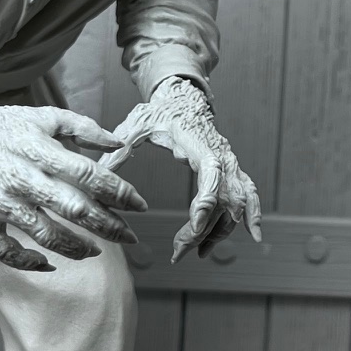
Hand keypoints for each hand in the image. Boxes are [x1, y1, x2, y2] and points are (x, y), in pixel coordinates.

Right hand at [0, 103, 147, 273]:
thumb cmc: (1, 127)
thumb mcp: (42, 118)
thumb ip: (82, 128)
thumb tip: (119, 145)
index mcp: (38, 148)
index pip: (87, 174)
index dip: (118, 191)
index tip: (139, 205)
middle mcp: (20, 176)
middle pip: (72, 208)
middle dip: (107, 226)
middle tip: (130, 237)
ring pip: (44, 233)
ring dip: (75, 247)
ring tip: (94, 250)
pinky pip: (4, 250)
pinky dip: (26, 261)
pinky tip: (48, 262)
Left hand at [104, 77, 261, 263]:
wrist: (184, 97)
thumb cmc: (159, 111)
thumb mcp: (136, 124)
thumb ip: (118, 148)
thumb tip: (97, 172)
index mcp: (200, 145)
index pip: (211, 177)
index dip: (206, 204)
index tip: (194, 229)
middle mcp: (222, 156)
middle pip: (225, 200)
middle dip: (205, 230)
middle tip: (179, 251)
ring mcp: (230, 163)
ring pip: (238, 203)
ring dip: (222, 231)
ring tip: (200, 253)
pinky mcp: (231, 169)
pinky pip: (249, 194)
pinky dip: (253, 214)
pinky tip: (252, 235)